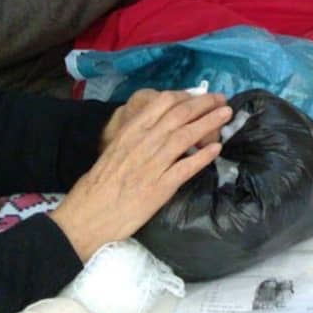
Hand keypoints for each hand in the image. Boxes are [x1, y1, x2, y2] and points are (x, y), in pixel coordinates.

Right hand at [51, 92, 232, 261]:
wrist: (86, 217)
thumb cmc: (98, 185)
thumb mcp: (114, 150)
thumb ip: (136, 136)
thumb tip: (159, 126)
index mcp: (130, 132)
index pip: (163, 103)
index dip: (187, 96)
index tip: (201, 95)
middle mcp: (143, 143)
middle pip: (180, 115)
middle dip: (205, 104)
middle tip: (221, 99)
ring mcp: (153, 164)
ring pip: (187, 135)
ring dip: (210, 123)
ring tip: (226, 115)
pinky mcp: (160, 187)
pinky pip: (186, 167)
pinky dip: (203, 156)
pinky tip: (216, 150)